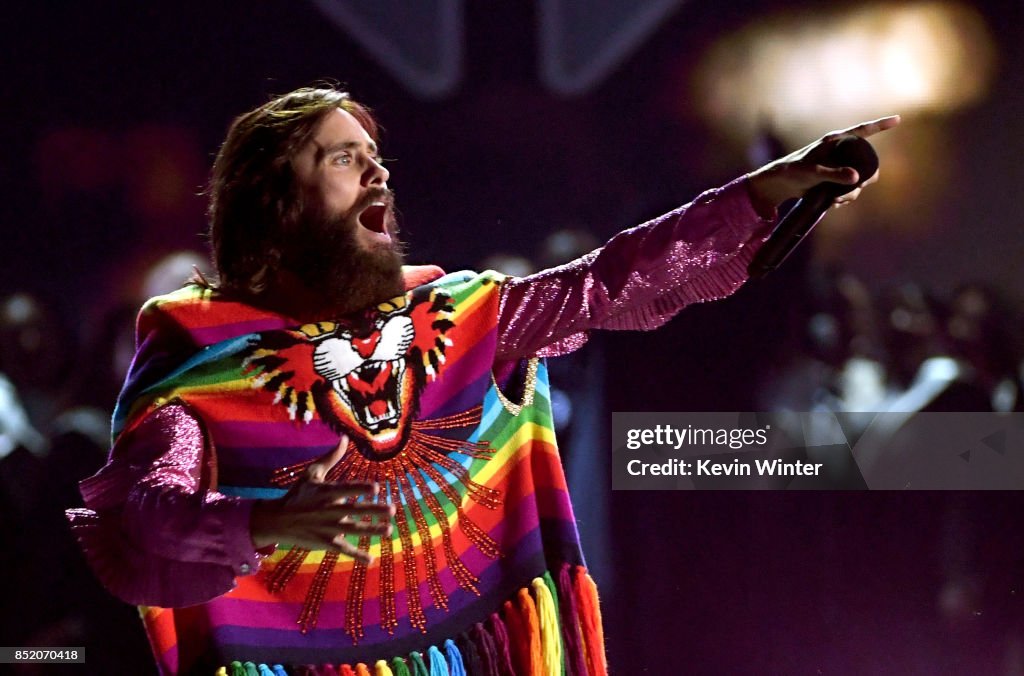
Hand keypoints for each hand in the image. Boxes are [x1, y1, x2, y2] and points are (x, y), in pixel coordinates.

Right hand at [249, 436, 394, 563]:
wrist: (277, 521)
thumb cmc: (298, 494)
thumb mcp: (312, 474)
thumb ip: (331, 457)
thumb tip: (344, 438)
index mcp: (326, 492)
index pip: (346, 490)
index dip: (360, 489)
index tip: (376, 488)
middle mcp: (328, 511)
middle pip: (353, 511)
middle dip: (372, 511)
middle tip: (391, 510)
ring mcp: (328, 528)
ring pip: (353, 530)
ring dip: (371, 531)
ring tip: (389, 530)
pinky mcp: (326, 542)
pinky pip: (344, 549)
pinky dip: (357, 556)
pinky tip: (371, 559)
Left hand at [746, 115, 900, 211]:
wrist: (780, 184)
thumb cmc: (793, 172)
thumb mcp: (812, 174)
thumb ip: (834, 175)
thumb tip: (857, 178)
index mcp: (835, 142)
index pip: (862, 131)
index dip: (880, 125)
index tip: (897, 119)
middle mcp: (840, 152)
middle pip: (867, 163)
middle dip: (864, 180)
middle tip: (851, 191)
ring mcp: (839, 165)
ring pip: (859, 180)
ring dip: (852, 193)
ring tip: (835, 200)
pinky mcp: (835, 178)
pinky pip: (849, 189)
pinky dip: (844, 197)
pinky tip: (831, 202)